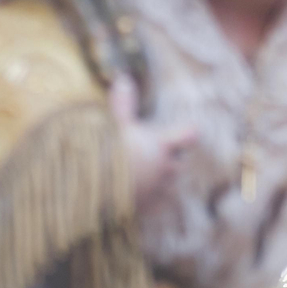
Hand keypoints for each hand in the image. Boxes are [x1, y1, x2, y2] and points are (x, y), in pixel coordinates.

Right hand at [109, 74, 197, 210]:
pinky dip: (150, 200)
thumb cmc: (110, 154)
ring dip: (162, 180)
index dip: (188, 131)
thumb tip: (123, 78)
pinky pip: (156, 205)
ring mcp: (159, 190)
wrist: (96, 194)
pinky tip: (136, 197)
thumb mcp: (116, 126)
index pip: (190, 134)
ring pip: (170, 184)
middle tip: (157, 153)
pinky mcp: (148, 209)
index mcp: (163, 146)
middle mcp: (166, 168)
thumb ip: (123, 104)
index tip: (187, 129)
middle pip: (180, 162)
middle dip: (172, 159)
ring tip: (145, 175)